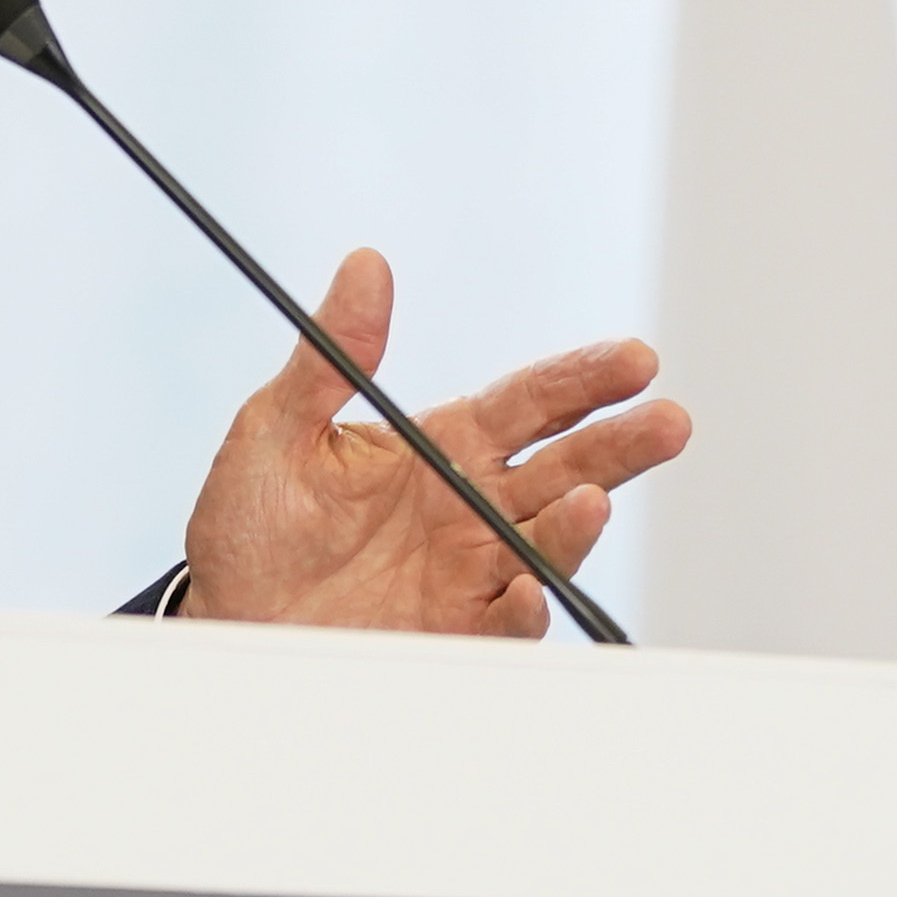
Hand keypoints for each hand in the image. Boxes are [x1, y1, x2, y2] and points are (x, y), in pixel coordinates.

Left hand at [177, 249, 689, 637]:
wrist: (227, 619)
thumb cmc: (251, 527)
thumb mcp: (276, 428)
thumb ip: (332, 356)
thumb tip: (366, 265)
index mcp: (441, 446)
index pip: (530, 403)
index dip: (583, 380)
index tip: (635, 360)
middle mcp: (470, 507)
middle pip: (564, 467)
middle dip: (621, 445)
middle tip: (669, 422)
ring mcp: (469, 572)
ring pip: (546, 542)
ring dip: (577, 524)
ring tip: (594, 499)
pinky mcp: (452, 631)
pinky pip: (501, 623)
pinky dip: (519, 608)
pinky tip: (523, 585)